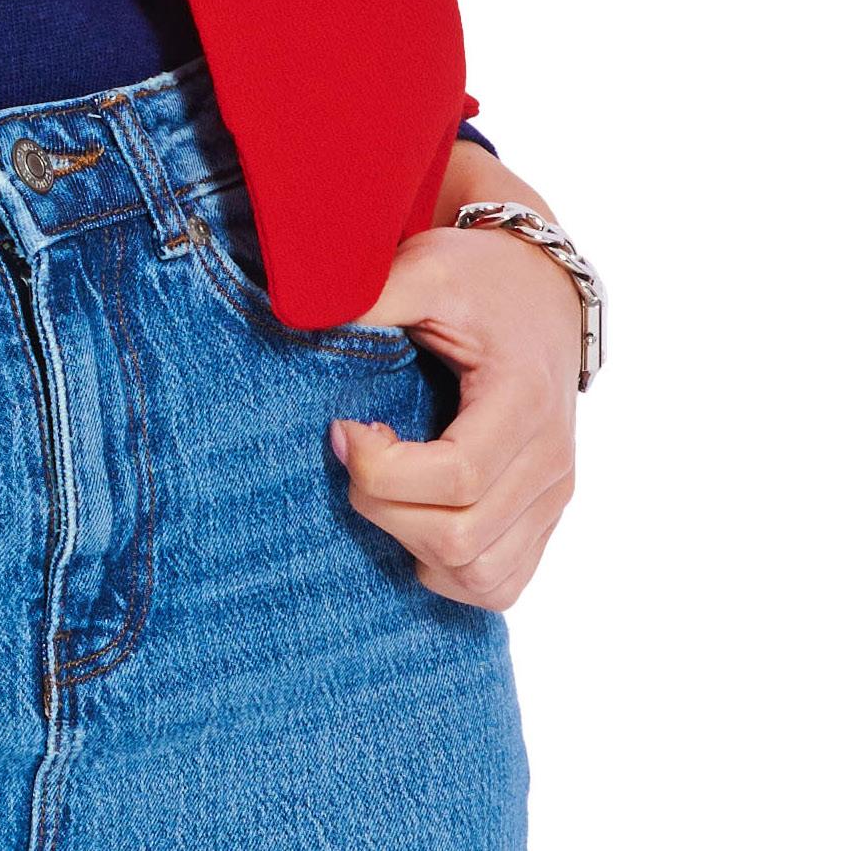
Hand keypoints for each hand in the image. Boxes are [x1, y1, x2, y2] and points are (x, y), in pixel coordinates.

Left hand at [330, 220, 580, 608]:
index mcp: (525, 400)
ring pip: (481, 578)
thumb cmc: (480, 278)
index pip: (457, 476)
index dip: (382, 469)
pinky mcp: (544, 519)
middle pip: (461, 537)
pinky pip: (501, 585)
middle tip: (356, 455)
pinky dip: (449, 571)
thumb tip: (300, 320)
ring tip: (386, 488)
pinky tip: (416, 519)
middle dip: (384, 508)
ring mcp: (552, 498)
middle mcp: (550, 462)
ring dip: (414, 545)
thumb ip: (372, 295)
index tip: (342, 427)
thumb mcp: (428, 267)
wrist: (541, 289)